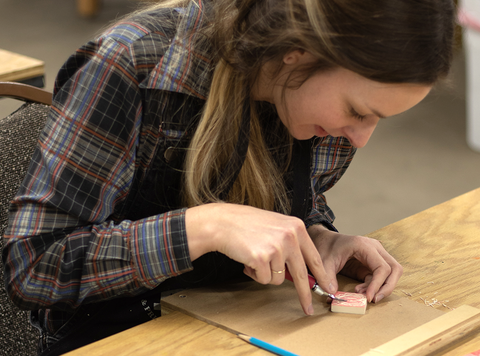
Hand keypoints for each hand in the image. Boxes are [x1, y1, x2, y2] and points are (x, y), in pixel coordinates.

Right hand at [185, 203, 332, 314]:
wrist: (223, 222)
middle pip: (301, 274)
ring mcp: (276, 248)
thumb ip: (291, 243)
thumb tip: (301, 269)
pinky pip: (263, 279)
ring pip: (278, 279)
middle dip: (305, 295)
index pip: (314, 257)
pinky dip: (255, 274)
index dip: (322, 276)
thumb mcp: (276, 226)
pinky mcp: (262, 258)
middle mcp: (290, 236)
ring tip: (255, 258)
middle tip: (308, 309)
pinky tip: (248, 260)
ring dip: (265, 274)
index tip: (328, 288)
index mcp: (296, 227)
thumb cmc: (246, 224)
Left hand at [308, 225, 402, 302]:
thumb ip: (327, 276)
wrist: (326, 240)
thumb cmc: (327, 247)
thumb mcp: (325, 261)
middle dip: (387, 287)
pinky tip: (360, 290)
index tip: (368, 297)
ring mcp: (376, 255)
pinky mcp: (373, 263)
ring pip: (392, 273)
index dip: (378, 284)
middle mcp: (375, 248)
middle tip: (374, 300)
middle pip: (394, 269)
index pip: (382, 267)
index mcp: (364, 245)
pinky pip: (380, 277)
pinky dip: (373, 286)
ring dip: (382, 287)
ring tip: (366, 296)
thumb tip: (333, 293)